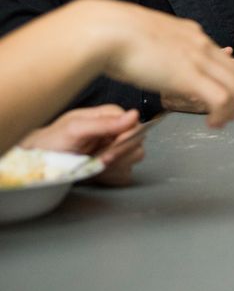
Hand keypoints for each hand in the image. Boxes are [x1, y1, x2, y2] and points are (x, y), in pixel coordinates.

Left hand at [19, 105, 144, 185]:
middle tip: (97, 158)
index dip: (124, 140)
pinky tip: (96, 171)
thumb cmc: (53, 141)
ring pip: (134, 159)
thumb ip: (104, 123)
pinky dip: (111, 176)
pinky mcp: (114, 165)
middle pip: (137, 143)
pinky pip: (125, 173)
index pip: (135, 126)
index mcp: (110, 115)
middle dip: (118, 155)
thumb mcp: (75, 129)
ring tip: (92, 164)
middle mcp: (117, 130)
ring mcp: (116, 148)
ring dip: (114, 166)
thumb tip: (134, 115)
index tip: (108, 151)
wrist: (39, 162)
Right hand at [87, 1, 233, 126]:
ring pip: (232, 86)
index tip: (220, 92)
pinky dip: (221, 113)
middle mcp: (198, 43)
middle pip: (232, 72)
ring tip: (220, 121)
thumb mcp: (145, 38)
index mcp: (188, 32)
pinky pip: (220, 98)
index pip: (220, 56)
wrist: (104, 30)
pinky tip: (212, 123)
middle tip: (227, 112)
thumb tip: (154, 61)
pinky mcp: (190, 76)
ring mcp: (197, 58)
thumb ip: (158, 48)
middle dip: (233, 95)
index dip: (224, 77)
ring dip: (229, 107)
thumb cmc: (112, 35)